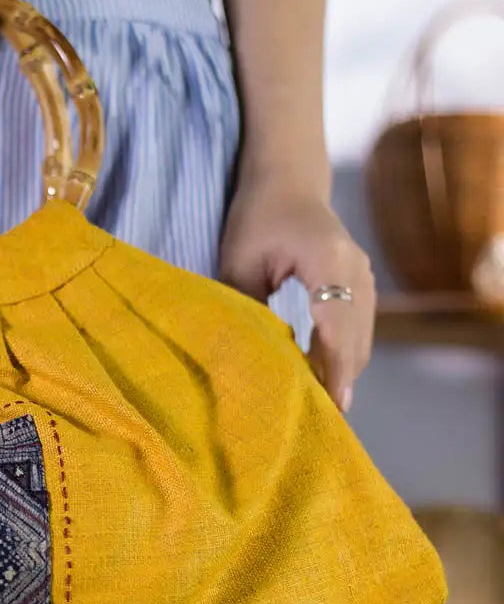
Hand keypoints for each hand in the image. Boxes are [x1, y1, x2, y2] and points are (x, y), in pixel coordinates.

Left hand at [219, 174, 375, 412]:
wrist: (286, 181)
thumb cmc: (257, 218)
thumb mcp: (240, 263)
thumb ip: (247, 307)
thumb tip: (249, 357)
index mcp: (329, 262)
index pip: (337, 328)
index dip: (334, 370)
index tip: (332, 405)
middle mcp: (357, 271)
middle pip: (355, 339)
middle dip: (339, 379)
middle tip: (321, 421)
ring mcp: (364, 276)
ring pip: (360, 337)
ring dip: (343, 370)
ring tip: (321, 408)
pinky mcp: (361, 283)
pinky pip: (357, 327)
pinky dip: (343, 354)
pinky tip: (324, 378)